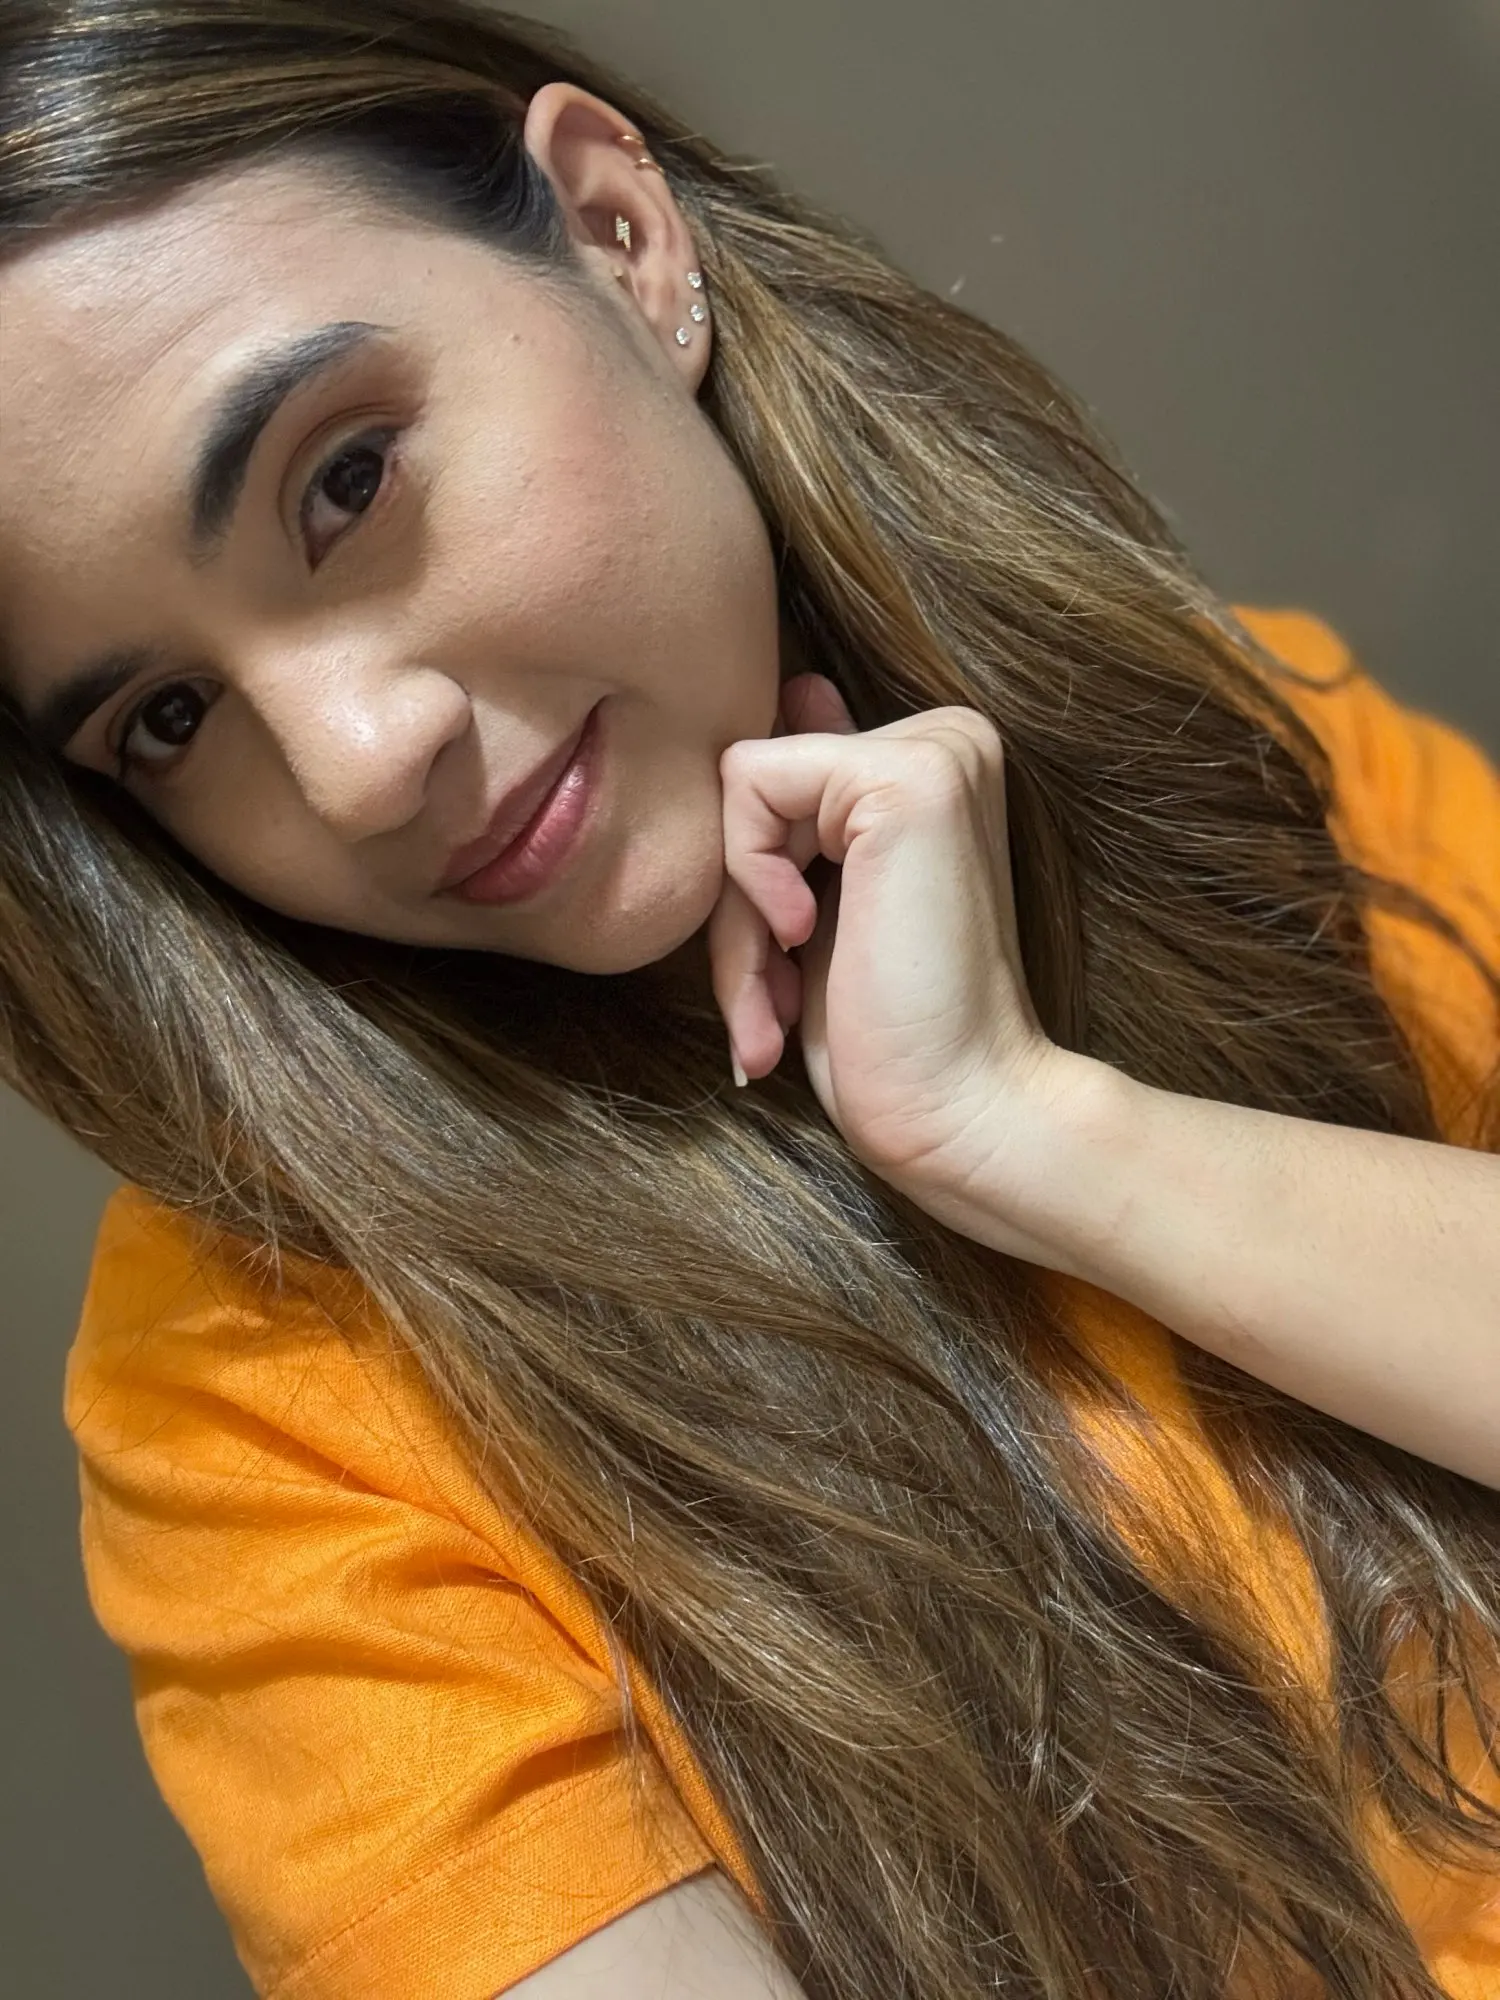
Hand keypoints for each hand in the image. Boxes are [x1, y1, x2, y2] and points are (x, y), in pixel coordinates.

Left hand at [708, 672, 1077, 1210]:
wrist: (961, 1110)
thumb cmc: (891, 1036)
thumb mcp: (827, 907)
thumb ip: (808, 808)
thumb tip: (798, 686)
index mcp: (934, 764)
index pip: (778, 778)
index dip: (754, 888)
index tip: (782, 978)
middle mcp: (948, 739)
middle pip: (753, 785)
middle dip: (737, 914)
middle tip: (768, 1005)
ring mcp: (937, 749)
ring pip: (741, 791)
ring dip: (735, 925)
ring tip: (773, 1009)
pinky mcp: (908, 776)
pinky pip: (748, 785)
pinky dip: (747, 884)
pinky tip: (804, 945)